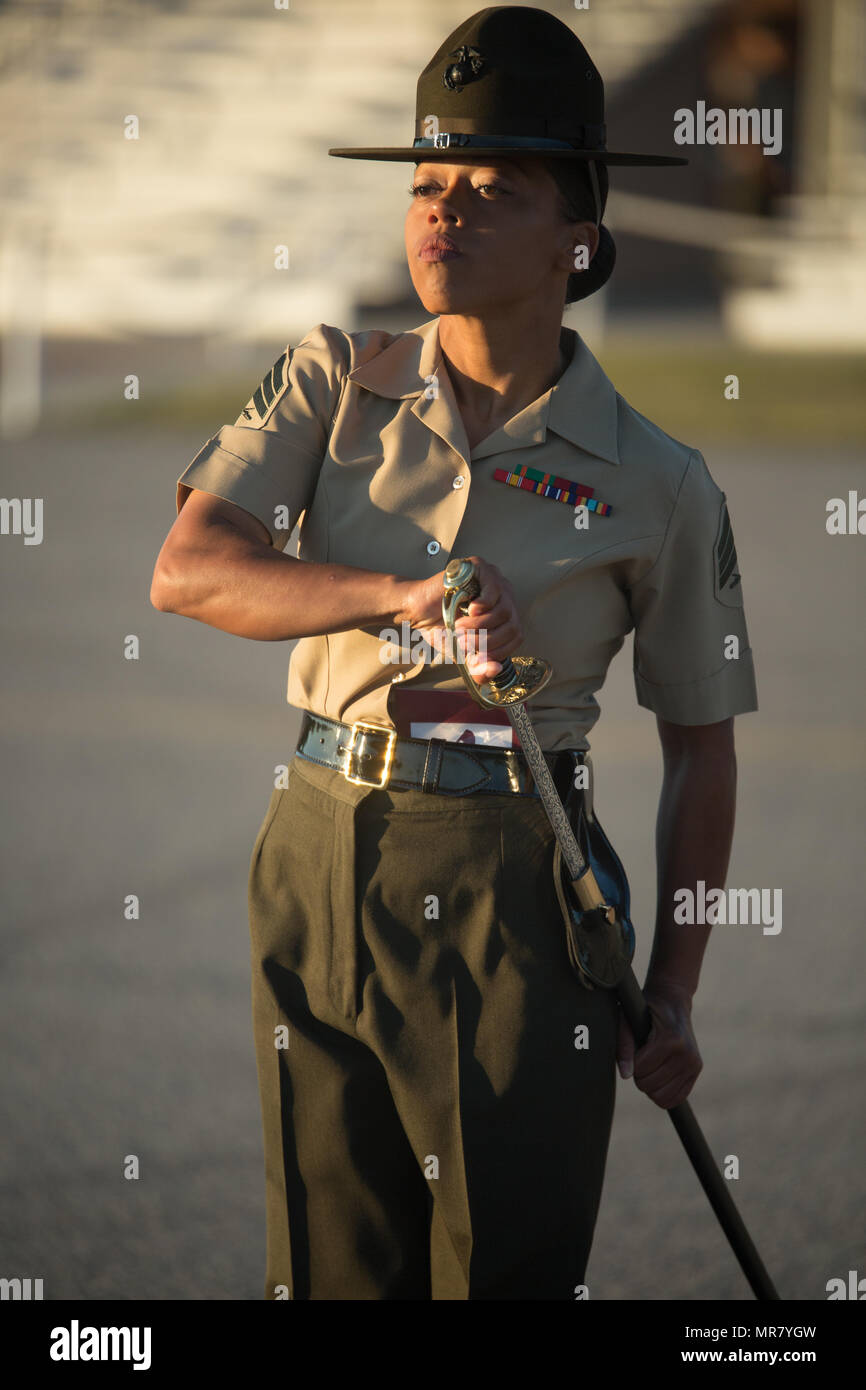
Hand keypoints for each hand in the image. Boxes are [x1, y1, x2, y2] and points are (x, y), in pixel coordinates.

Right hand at [397, 555, 522, 680]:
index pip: (516, 636)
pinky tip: (470, 609)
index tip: (476, 658)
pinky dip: (484, 605)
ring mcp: (494, 580)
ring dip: (480, 625)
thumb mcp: (462, 652)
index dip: (499, 651)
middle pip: (512, 625)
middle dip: (487, 641)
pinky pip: (495, 588)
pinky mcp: (481, 568)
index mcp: (504, 615)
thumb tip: (496, 669)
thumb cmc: (440, 627)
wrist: (417, 610)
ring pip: (504, 610)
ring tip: (459, 627)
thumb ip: (479, 666)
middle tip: (463, 642)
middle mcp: (504, 597)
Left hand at [616, 976, 702, 1108]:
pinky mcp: (697, 1070)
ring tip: (651, 1066)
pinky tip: (659, 1077)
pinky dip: (662, 1095)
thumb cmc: (645, 1010)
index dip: (632, 1063)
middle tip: (642, 1057)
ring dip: (650, 1086)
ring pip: (662, 1097)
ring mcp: (694, 1063)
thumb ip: (624, 1046)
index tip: (636, 1048)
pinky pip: (676, 1099)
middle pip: (649, 1085)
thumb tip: (625, 1076)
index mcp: (671, 1040)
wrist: (672, 1001)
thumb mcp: (628, 1021)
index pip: (640, 1070)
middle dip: (640, 1075)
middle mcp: (687, 1054)